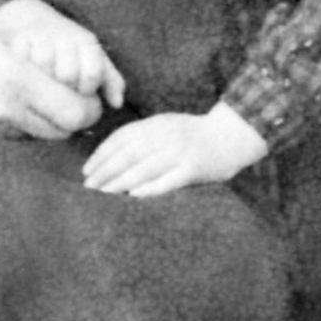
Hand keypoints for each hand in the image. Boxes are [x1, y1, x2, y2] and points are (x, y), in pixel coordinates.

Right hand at [0, 0, 125, 108]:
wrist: (29, 18)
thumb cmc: (68, 47)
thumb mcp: (92, 59)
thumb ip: (110, 82)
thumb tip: (117, 104)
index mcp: (87, 43)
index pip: (91, 75)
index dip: (86, 91)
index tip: (79, 94)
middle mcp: (66, 37)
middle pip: (67, 75)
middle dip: (64, 90)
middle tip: (59, 92)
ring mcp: (42, 37)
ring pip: (44, 66)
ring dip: (43, 81)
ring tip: (42, 85)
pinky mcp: (20, 39)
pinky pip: (23, 61)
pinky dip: (25, 71)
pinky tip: (26, 76)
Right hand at [0, 1, 101, 139]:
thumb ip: (32, 65)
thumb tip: (67, 81)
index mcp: (14, 79)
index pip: (76, 112)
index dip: (89, 104)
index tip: (88, 89)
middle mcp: (4, 108)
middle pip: (63, 131)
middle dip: (75, 116)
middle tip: (73, 94)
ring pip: (40, 135)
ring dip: (51, 121)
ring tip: (47, 95)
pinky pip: (15, 134)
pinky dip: (27, 123)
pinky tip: (20, 102)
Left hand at [81, 101, 269, 197]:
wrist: (233, 135)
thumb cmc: (194, 134)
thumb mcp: (167, 125)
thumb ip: (143, 136)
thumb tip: (112, 155)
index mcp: (157, 124)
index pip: (121, 139)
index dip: (102, 155)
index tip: (87, 170)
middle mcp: (165, 137)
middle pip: (128, 155)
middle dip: (105, 172)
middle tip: (88, 187)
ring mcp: (180, 153)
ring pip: (144, 169)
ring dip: (120, 183)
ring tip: (103, 194)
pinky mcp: (193, 169)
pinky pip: (168, 180)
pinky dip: (150, 188)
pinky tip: (134, 196)